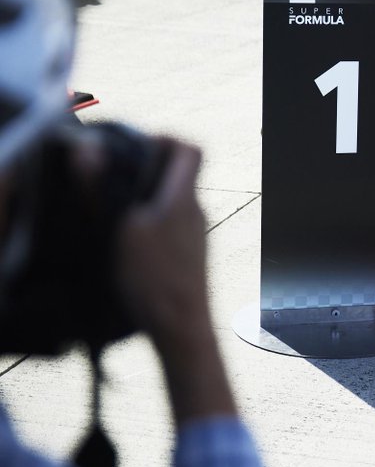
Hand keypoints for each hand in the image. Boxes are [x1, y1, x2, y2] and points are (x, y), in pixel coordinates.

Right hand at [116, 140, 208, 344]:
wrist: (181, 327)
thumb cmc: (153, 278)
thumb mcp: (119, 229)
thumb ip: (103, 189)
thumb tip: (87, 150)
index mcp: (184, 198)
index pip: (191, 149)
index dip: (164, 139)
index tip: (133, 148)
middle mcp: (196, 211)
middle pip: (178, 174)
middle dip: (145, 170)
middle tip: (112, 181)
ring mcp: (196, 234)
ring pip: (171, 201)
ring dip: (143, 199)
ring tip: (113, 213)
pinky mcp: (190, 255)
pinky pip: (170, 225)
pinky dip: (149, 223)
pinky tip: (126, 243)